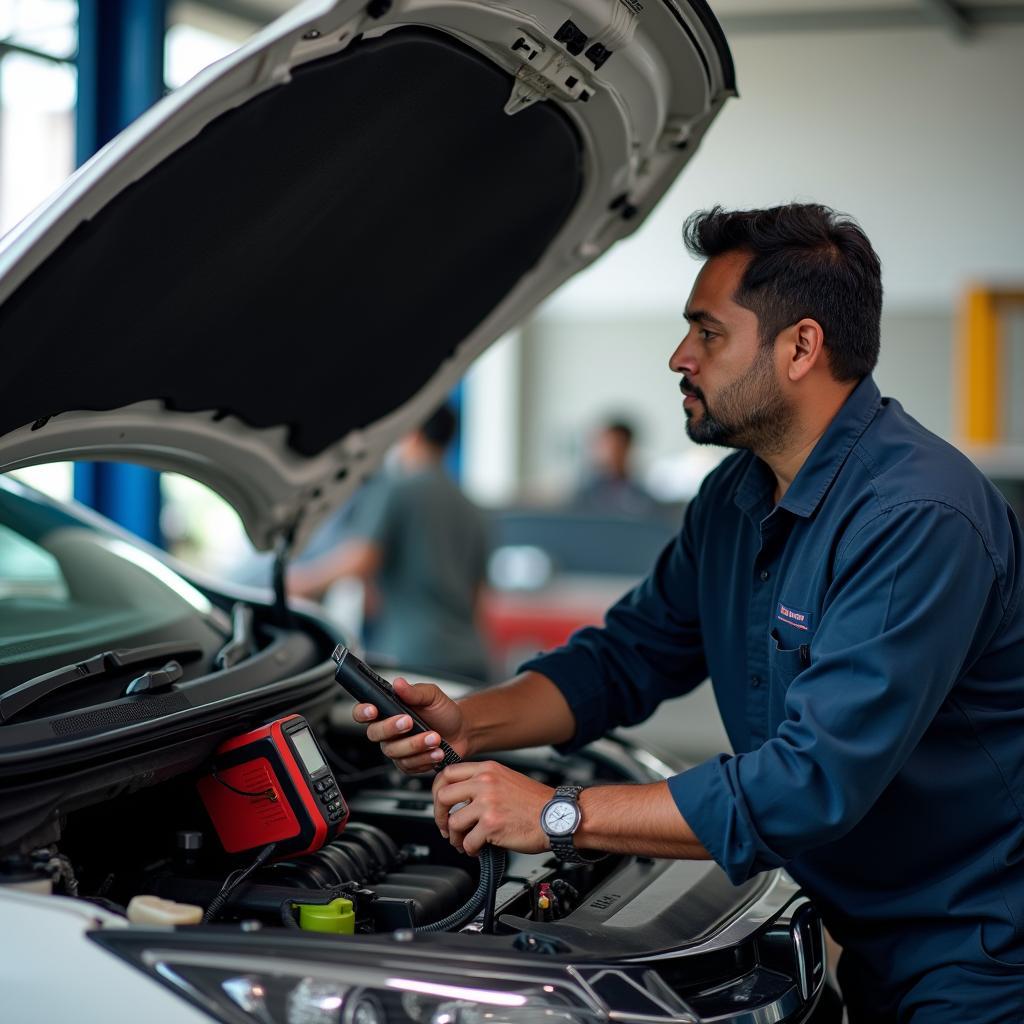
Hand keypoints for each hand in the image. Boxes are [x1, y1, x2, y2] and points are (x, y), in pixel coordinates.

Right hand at [352, 677, 468, 772]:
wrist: (462, 731)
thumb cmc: (444, 712)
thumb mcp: (432, 696)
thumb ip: (414, 691)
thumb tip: (398, 683)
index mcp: (389, 710)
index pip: (364, 712)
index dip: (363, 712)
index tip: (373, 710)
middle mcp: (388, 731)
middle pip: (375, 734)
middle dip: (392, 728)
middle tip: (410, 722)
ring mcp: (397, 748)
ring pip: (394, 751)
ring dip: (416, 745)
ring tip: (435, 738)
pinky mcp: (408, 764)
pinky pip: (408, 765)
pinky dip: (424, 759)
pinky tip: (437, 752)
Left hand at [433, 761, 553, 855]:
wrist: (558, 816)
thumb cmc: (536, 803)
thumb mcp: (506, 779)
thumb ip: (483, 782)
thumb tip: (460, 796)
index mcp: (487, 769)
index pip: (448, 773)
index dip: (438, 790)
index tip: (440, 803)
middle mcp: (485, 783)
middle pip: (443, 795)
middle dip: (439, 815)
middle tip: (445, 827)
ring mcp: (488, 803)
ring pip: (453, 821)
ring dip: (455, 837)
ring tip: (462, 842)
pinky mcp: (492, 825)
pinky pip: (468, 841)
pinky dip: (470, 849)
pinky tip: (477, 849)